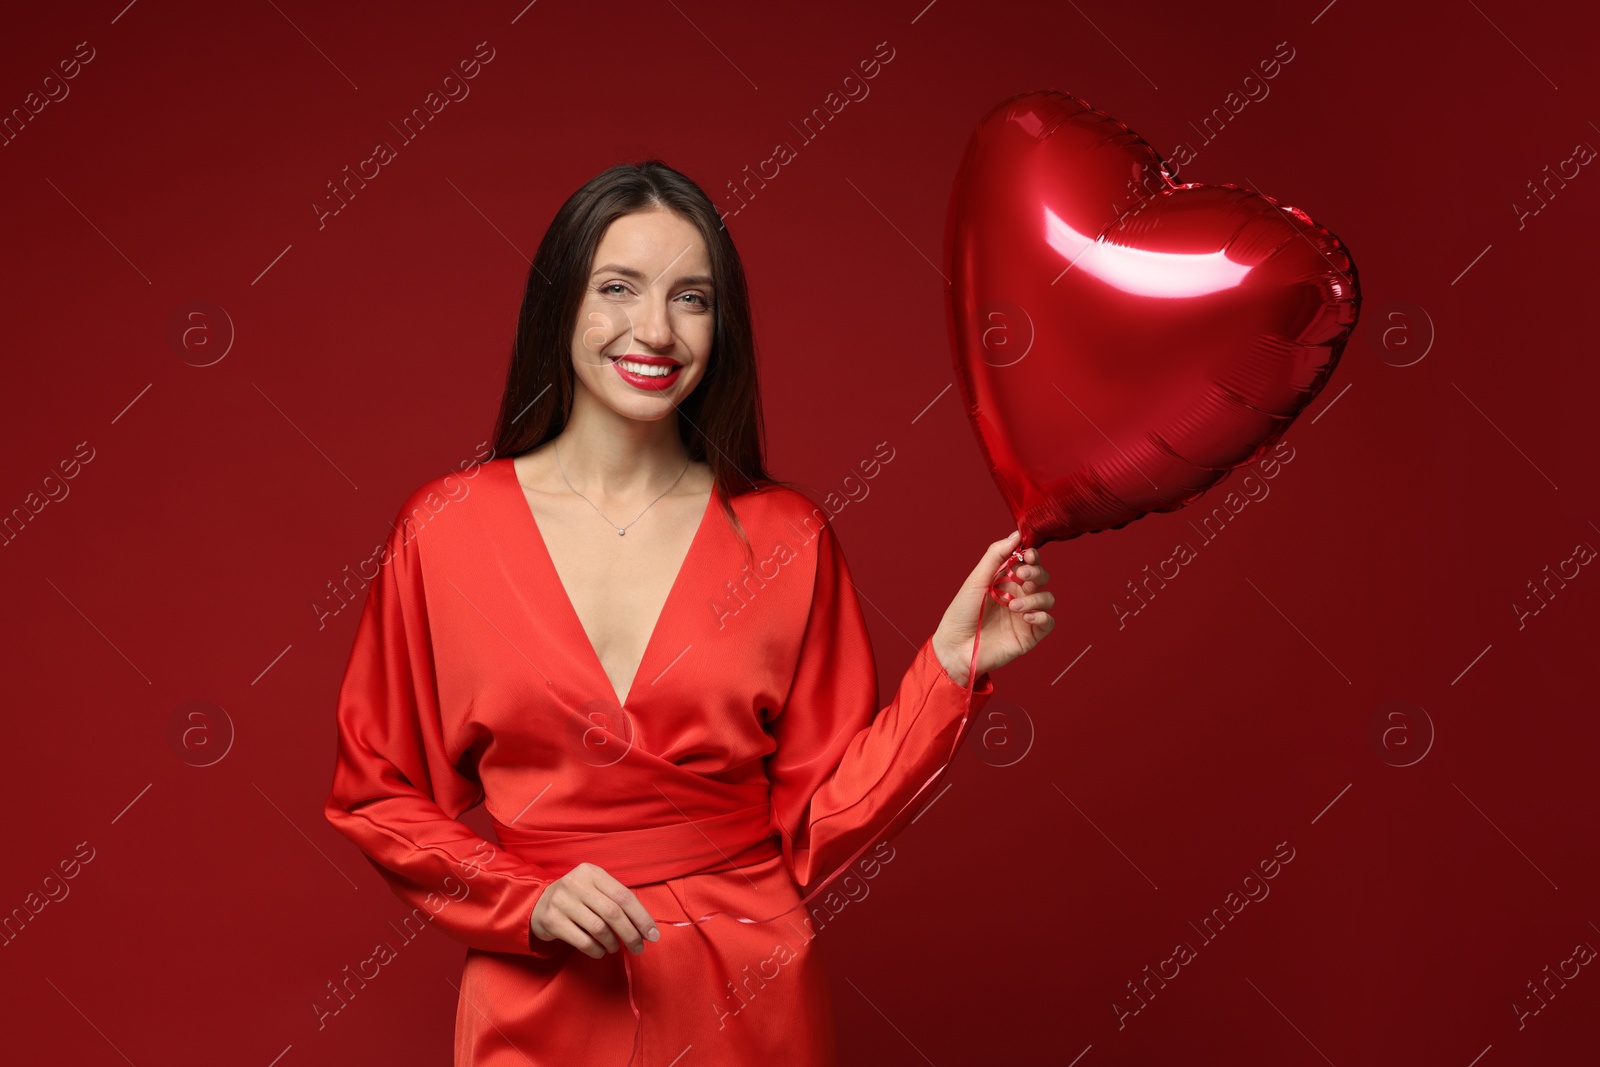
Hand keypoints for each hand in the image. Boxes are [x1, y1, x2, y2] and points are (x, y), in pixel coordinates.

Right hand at [530, 862, 659, 958]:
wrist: (539, 904)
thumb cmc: (577, 898)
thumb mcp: (594, 889)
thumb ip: (616, 901)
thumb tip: (645, 927)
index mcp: (592, 872)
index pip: (623, 895)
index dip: (641, 917)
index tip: (653, 935)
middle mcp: (576, 883)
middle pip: (613, 913)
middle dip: (631, 934)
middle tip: (639, 948)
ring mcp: (562, 901)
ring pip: (598, 928)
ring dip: (613, 943)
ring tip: (615, 947)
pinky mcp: (552, 920)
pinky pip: (583, 941)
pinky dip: (597, 950)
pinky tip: (601, 951)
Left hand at [931, 531, 1054, 685]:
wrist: (955, 647)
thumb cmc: (961, 614)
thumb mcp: (977, 579)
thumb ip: (996, 555)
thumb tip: (1016, 534)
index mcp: (1006, 580)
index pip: (1028, 562)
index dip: (1032, 556)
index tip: (1028, 555)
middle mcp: (1018, 595)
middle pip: (1041, 578)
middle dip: (1036, 574)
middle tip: (1022, 576)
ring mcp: (1025, 615)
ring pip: (1047, 598)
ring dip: (1035, 598)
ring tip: (1013, 606)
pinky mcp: (1030, 635)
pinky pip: (1048, 622)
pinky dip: (1041, 616)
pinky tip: (1025, 617)